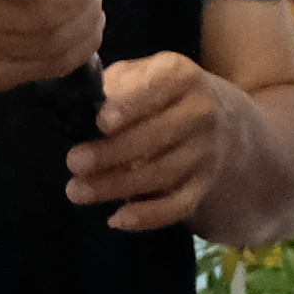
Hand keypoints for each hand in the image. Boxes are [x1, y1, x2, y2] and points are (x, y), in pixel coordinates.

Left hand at [68, 49, 242, 231]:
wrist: (219, 117)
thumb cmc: (158, 93)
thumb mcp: (140, 73)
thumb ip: (114, 85)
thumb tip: (83, 110)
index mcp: (180, 77)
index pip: (157, 90)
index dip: (129, 107)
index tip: (101, 122)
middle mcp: (200, 112)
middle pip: (157, 136)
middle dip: (113, 152)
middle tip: (74, 163)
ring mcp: (206, 151)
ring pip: (163, 173)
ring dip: (117, 186)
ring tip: (78, 191)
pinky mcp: (204, 184)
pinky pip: (178, 205)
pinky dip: (148, 216)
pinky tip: (116, 219)